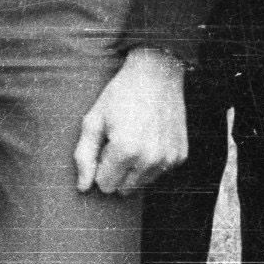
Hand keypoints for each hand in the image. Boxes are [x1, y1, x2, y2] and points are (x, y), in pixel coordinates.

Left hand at [73, 47, 191, 195]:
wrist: (157, 74)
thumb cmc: (120, 95)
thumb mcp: (94, 120)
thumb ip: (84, 156)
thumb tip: (83, 188)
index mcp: (125, 150)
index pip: (104, 185)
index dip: (100, 167)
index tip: (104, 146)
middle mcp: (150, 159)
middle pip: (124, 189)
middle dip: (117, 171)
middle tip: (118, 142)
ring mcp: (168, 159)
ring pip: (142, 184)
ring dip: (134, 169)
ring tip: (134, 138)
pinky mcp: (180, 156)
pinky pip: (159, 173)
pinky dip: (152, 162)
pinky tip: (150, 138)